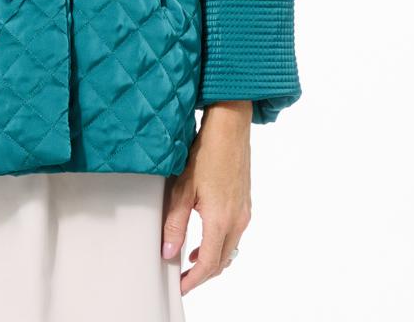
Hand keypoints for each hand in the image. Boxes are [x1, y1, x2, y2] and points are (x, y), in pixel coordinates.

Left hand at [160, 100, 251, 294]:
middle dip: (203, 274)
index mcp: (221, 219)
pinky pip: (235, 234)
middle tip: (184, 277)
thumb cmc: (207, 152)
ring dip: (213, 259)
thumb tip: (168, 251)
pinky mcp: (245, 202)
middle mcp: (238, 219)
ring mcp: (244, 211)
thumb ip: (175, 223)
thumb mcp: (183, 188)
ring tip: (192, 260)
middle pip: (222, 261)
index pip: (209, 264)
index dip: (194, 280)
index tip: (181, 286)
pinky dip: (220, 243)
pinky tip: (206, 236)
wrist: (230, 127)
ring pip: (230, 248)